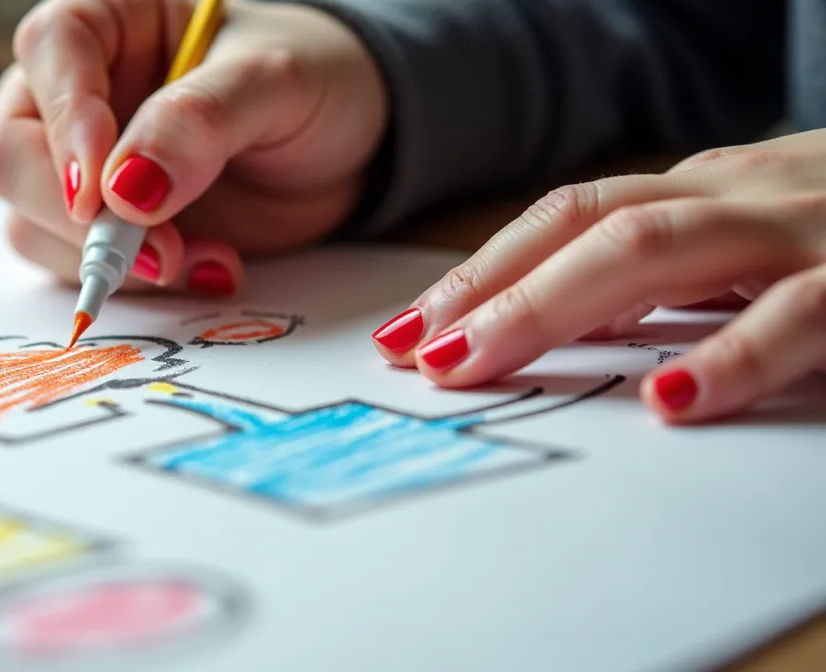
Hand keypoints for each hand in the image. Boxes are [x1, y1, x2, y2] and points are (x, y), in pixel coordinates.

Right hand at [0, 0, 385, 295]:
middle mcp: (80, 92)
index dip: (67, 119)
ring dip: (108, 261)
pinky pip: (80, 265)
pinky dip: (136, 284)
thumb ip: (201, 121)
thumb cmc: (315, 80)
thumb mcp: (276, 83)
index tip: (100, 190)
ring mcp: (86, 168)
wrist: (353, 146)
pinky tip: (210, 269)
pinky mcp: (107, 229)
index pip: (52, 49)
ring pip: (33, 222)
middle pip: (12, 150)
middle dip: (73, 215)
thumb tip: (125, 188)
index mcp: (111, 20)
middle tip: (156, 252)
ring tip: (207, 262)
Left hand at [370, 128, 825, 423]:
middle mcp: (748, 195)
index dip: (484, 268)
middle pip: (592, 224)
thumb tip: (555, 320)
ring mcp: (811, 230)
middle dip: (493, 288)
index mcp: (713, 189)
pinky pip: (804, 316)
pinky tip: (675, 399)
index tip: (409, 329)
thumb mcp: (757, 244)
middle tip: (419, 354)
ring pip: (662, 247)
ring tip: (478, 363)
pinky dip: (736, 355)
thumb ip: (670, 278)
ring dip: (555, 307)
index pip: (571, 215)